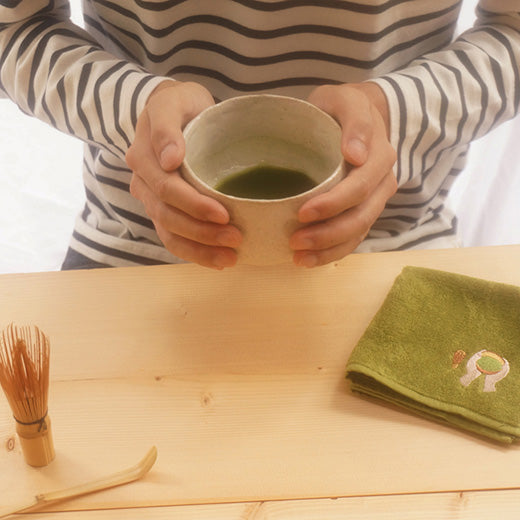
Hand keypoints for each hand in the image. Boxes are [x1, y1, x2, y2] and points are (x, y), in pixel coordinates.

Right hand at [125, 81, 241, 268]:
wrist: (174, 112)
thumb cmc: (180, 105)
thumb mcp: (173, 102)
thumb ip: (167, 127)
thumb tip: (169, 159)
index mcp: (144, 158)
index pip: (167, 189)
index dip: (194, 205)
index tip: (224, 214)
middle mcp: (144, 183)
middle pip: (169, 216)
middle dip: (202, 232)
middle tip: (236, 238)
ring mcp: (153, 200)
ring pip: (170, 234)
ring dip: (200, 250)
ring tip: (230, 258)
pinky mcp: (164, 212)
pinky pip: (174, 239)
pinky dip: (195, 253)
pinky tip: (219, 261)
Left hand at [290, 83, 396, 266]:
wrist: (358, 118)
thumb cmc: (341, 110)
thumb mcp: (346, 100)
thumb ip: (354, 120)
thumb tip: (356, 154)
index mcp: (378, 156)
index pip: (359, 187)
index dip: (332, 204)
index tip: (302, 212)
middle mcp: (381, 182)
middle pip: (360, 216)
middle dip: (327, 233)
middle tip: (294, 241)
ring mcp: (374, 200)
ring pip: (357, 232)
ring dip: (328, 248)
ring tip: (297, 256)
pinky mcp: (364, 212)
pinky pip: (353, 238)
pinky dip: (332, 253)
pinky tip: (307, 260)